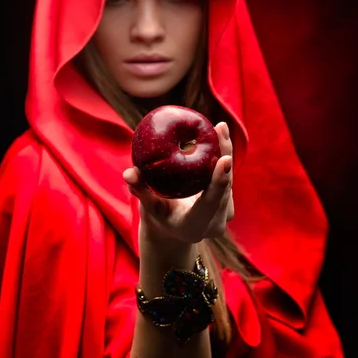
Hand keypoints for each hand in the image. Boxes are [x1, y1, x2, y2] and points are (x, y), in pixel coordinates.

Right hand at [123, 121, 233, 244]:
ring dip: (226, 151)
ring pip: (229, 178)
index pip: (210, 203)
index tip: (224, 159)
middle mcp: (214, 223)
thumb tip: (128, 173)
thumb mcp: (147, 207)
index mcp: (194, 226)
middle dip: (225, 155)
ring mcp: (224, 214)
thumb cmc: (158, 216)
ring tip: (220, 128)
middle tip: (220, 129)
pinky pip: (228, 175)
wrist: (174, 229)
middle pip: (225, 186)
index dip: (218, 182)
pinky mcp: (228, 202)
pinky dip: (225, 153)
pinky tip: (220, 133)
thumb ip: (140, 191)